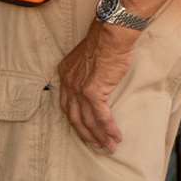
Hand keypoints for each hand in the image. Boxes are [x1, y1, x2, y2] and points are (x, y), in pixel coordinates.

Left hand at [56, 23, 137, 152]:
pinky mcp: (94, 92)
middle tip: (96, 145)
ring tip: (109, 147)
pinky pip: (101, 117)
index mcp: (65, 74)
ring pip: (87, 120)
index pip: (67, 104)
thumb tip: (96, 80)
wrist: (111, 34)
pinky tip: (115, 137)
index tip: (84, 130)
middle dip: (86, 134)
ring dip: (99, 136)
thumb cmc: (104, 41)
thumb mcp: (87, 57)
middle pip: (74, 117)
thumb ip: (86, 71)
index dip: (76, 120)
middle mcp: (68, 83)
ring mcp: (79, 89)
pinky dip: (108, 129)